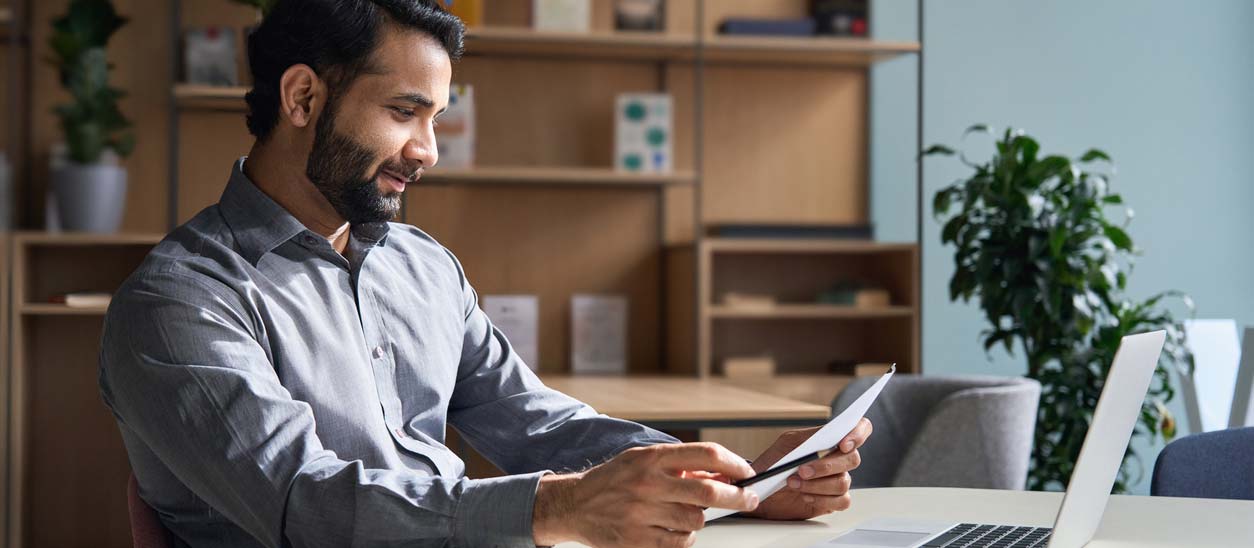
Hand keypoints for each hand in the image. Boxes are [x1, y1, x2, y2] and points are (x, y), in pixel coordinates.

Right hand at [532, 442, 758, 547]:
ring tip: (683, 513)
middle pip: (709, 492)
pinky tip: (673, 529)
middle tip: (749, 499)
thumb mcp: (645, 461)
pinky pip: (680, 542)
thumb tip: (725, 475)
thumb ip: (682, 465)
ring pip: (696, 520)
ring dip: (699, 518)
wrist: (575, 505)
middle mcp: (648, 483)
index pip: (707, 454)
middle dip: (738, 497)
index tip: (747, 473)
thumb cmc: (615, 481)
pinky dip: (684, 538)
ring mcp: (642, 513)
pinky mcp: (638, 540)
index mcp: (653, 458)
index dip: (735, 464)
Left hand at [742, 418, 872, 519]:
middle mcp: (838, 459)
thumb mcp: (788, 444)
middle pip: (852, 459)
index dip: (858, 434)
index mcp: (830, 439)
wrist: (762, 490)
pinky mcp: (834, 500)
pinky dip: (822, 499)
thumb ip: (810, 437)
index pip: (860, 428)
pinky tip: (805, 496)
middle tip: (802, 470)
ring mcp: (838, 480)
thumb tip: (827, 435)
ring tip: (793, 483)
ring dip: (816, 484)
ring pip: (843, 482)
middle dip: (825, 466)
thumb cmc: (774, 463)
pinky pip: (842, 501)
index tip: (843, 444)